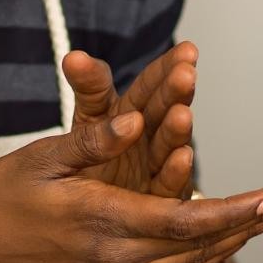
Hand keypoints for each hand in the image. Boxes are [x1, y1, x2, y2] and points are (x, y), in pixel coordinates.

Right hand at [0, 111, 262, 262]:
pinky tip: (234, 234)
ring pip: (196, 262)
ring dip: (241, 236)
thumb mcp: (41, 159)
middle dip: (255, 220)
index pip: (188, 221)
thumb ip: (92, 140)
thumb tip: (133, 120)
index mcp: (104, 224)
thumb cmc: (1, 201)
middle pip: (204, 244)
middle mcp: (118, 261)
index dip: (239, 209)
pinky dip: (211, 250)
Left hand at [61, 43, 196, 197]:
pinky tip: (181, 157)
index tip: (187, 50)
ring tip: (181, 115)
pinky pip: (166, 185)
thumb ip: (88, 88)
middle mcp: (148, 137)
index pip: (151, 84)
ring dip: (176, 130)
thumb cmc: (90, 159)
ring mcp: (155, 168)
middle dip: (175, 93)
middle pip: (162, 111)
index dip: (167, 67)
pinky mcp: (157, 200)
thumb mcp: (88, 117)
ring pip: (167, 145)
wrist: (85, 212)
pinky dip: (175, 172)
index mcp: (130, 112)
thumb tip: (75, 56)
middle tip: (185, 75)